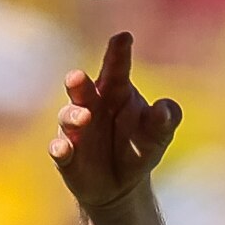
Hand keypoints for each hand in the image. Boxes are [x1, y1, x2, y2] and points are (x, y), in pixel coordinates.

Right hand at [51, 31, 182, 212]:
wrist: (121, 186)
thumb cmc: (139, 147)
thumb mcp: (158, 135)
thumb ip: (165, 120)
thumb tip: (164, 109)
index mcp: (116, 91)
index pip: (116, 68)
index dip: (118, 53)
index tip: (123, 38)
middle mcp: (91, 105)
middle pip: (82, 89)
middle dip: (78, 82)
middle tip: (77, 77)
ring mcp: (76, 130)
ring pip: (68, 117)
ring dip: (72, 116)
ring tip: (83, 118)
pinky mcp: (67, 156)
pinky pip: (60, 150)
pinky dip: (60, 149)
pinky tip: (62, 150)